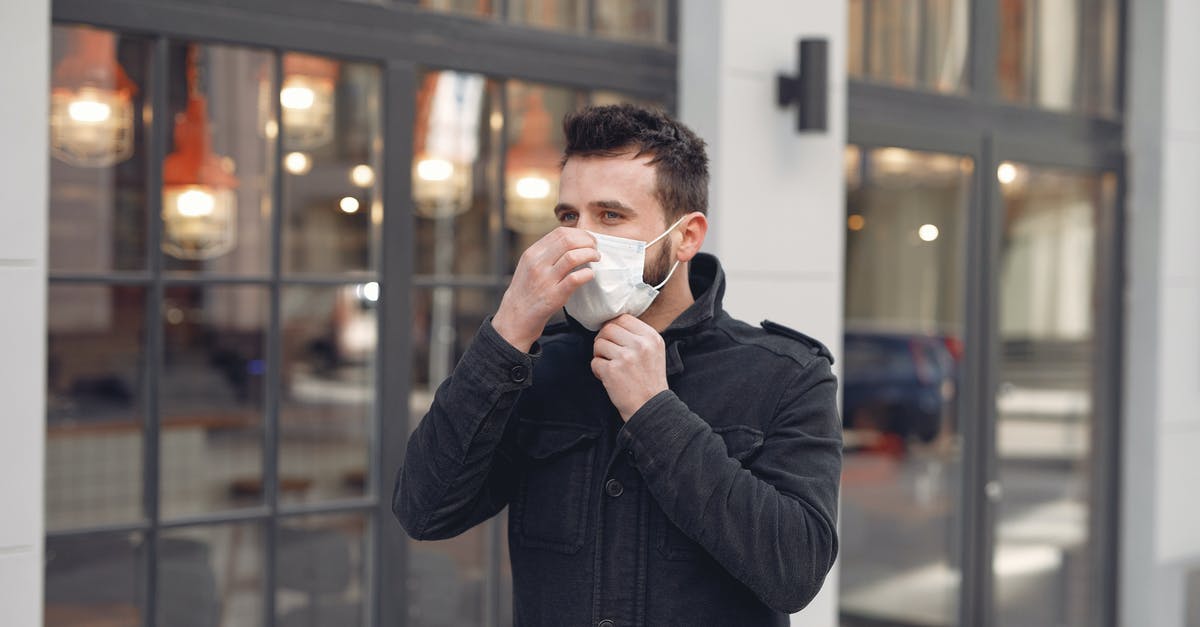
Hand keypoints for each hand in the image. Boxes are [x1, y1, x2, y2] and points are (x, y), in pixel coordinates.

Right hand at [493, 227, 598, 351]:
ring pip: (572, 257)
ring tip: (596, 258)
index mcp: (532, 253)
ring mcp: (545, 280)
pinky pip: (575, 279)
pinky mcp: (554, 296)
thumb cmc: (526, 290)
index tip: (588, 240)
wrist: (515, 316)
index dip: (579, 234)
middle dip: (587, 242)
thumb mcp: (529, 265)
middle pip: (568, 241)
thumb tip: (572, 240)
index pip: (560, 233)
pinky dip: (587, 274)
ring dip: (590, 254)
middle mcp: (537, 263)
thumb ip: (546, 252)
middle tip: (595, 248)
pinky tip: (590, 274)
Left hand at [591, 315, 668, 420]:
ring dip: (599, 355)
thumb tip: (611, 324)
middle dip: (603, 340)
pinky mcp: (613, 371)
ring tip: (609, 366)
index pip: (623, 318)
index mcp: (651, 337)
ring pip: (599, 343)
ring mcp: (626, 357)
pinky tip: (607, 377)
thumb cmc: (649, 380)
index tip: (613, 339)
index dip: (613, 327)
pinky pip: (594, 362)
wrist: (650, 407)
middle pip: (608, 328)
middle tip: (607, 353)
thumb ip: (637, 336)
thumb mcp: (654, 352)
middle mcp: (640, 345)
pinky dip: (597, 370)